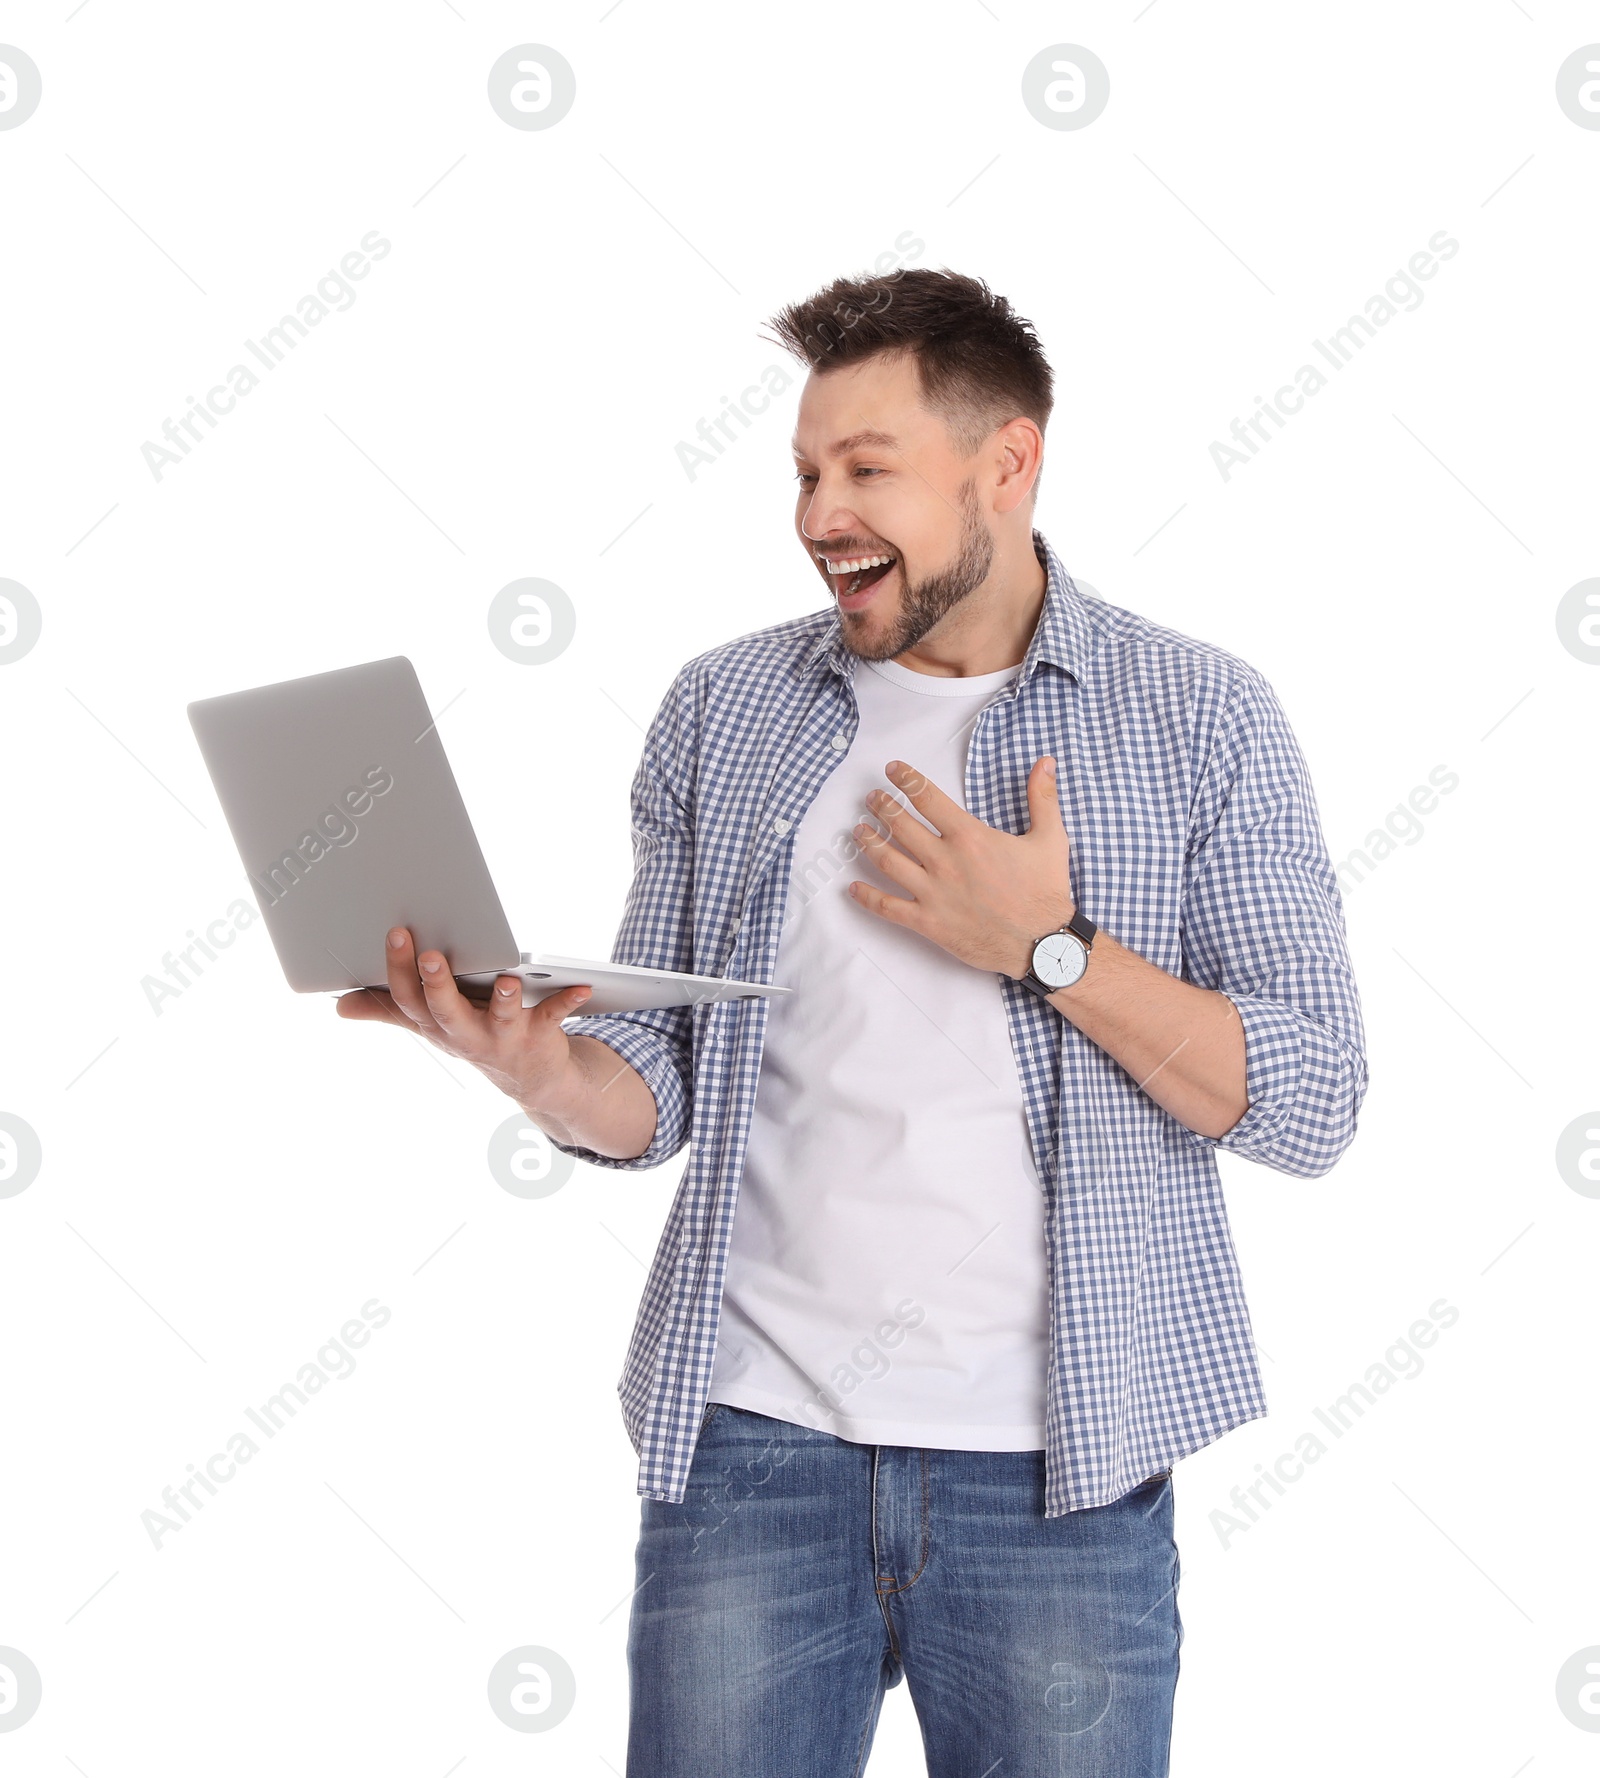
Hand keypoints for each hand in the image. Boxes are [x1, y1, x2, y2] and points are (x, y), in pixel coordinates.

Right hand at [335, 927, 592, 1112]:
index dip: (399, 969)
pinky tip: (582, 986)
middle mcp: (465, 1035)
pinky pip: (553, 1018)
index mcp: (436, 1025)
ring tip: (507, 979)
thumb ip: (387, 1011)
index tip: (398, 933)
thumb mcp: (430, 1025)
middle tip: (431, 955)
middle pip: (445, 1011)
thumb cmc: (474, 1036)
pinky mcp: (539, 1037)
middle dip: (437, 984)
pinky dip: (567, 1002)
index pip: (408, 999)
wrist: (531, 1079)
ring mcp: (503, 1038)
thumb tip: (341, 1006)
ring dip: (502, 1000)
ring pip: (499, 1018)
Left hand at [848, 756, 1074, 977]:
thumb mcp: (1050, 838)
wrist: (1042, 944)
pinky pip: (888, 907)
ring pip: (887, 860)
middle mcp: (945, 860)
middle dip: (881, 807)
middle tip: (871, 799)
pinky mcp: (928, 922)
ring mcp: (933, 892)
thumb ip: (1042, 797)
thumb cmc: (1045, 892)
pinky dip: (867, 897)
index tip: (892, 770)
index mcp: (969, 836)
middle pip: (900, 825)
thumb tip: (1046, 762)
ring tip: (858, 831)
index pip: (927, 797)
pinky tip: (853, 888)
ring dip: (868, 842)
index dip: (906, 779)